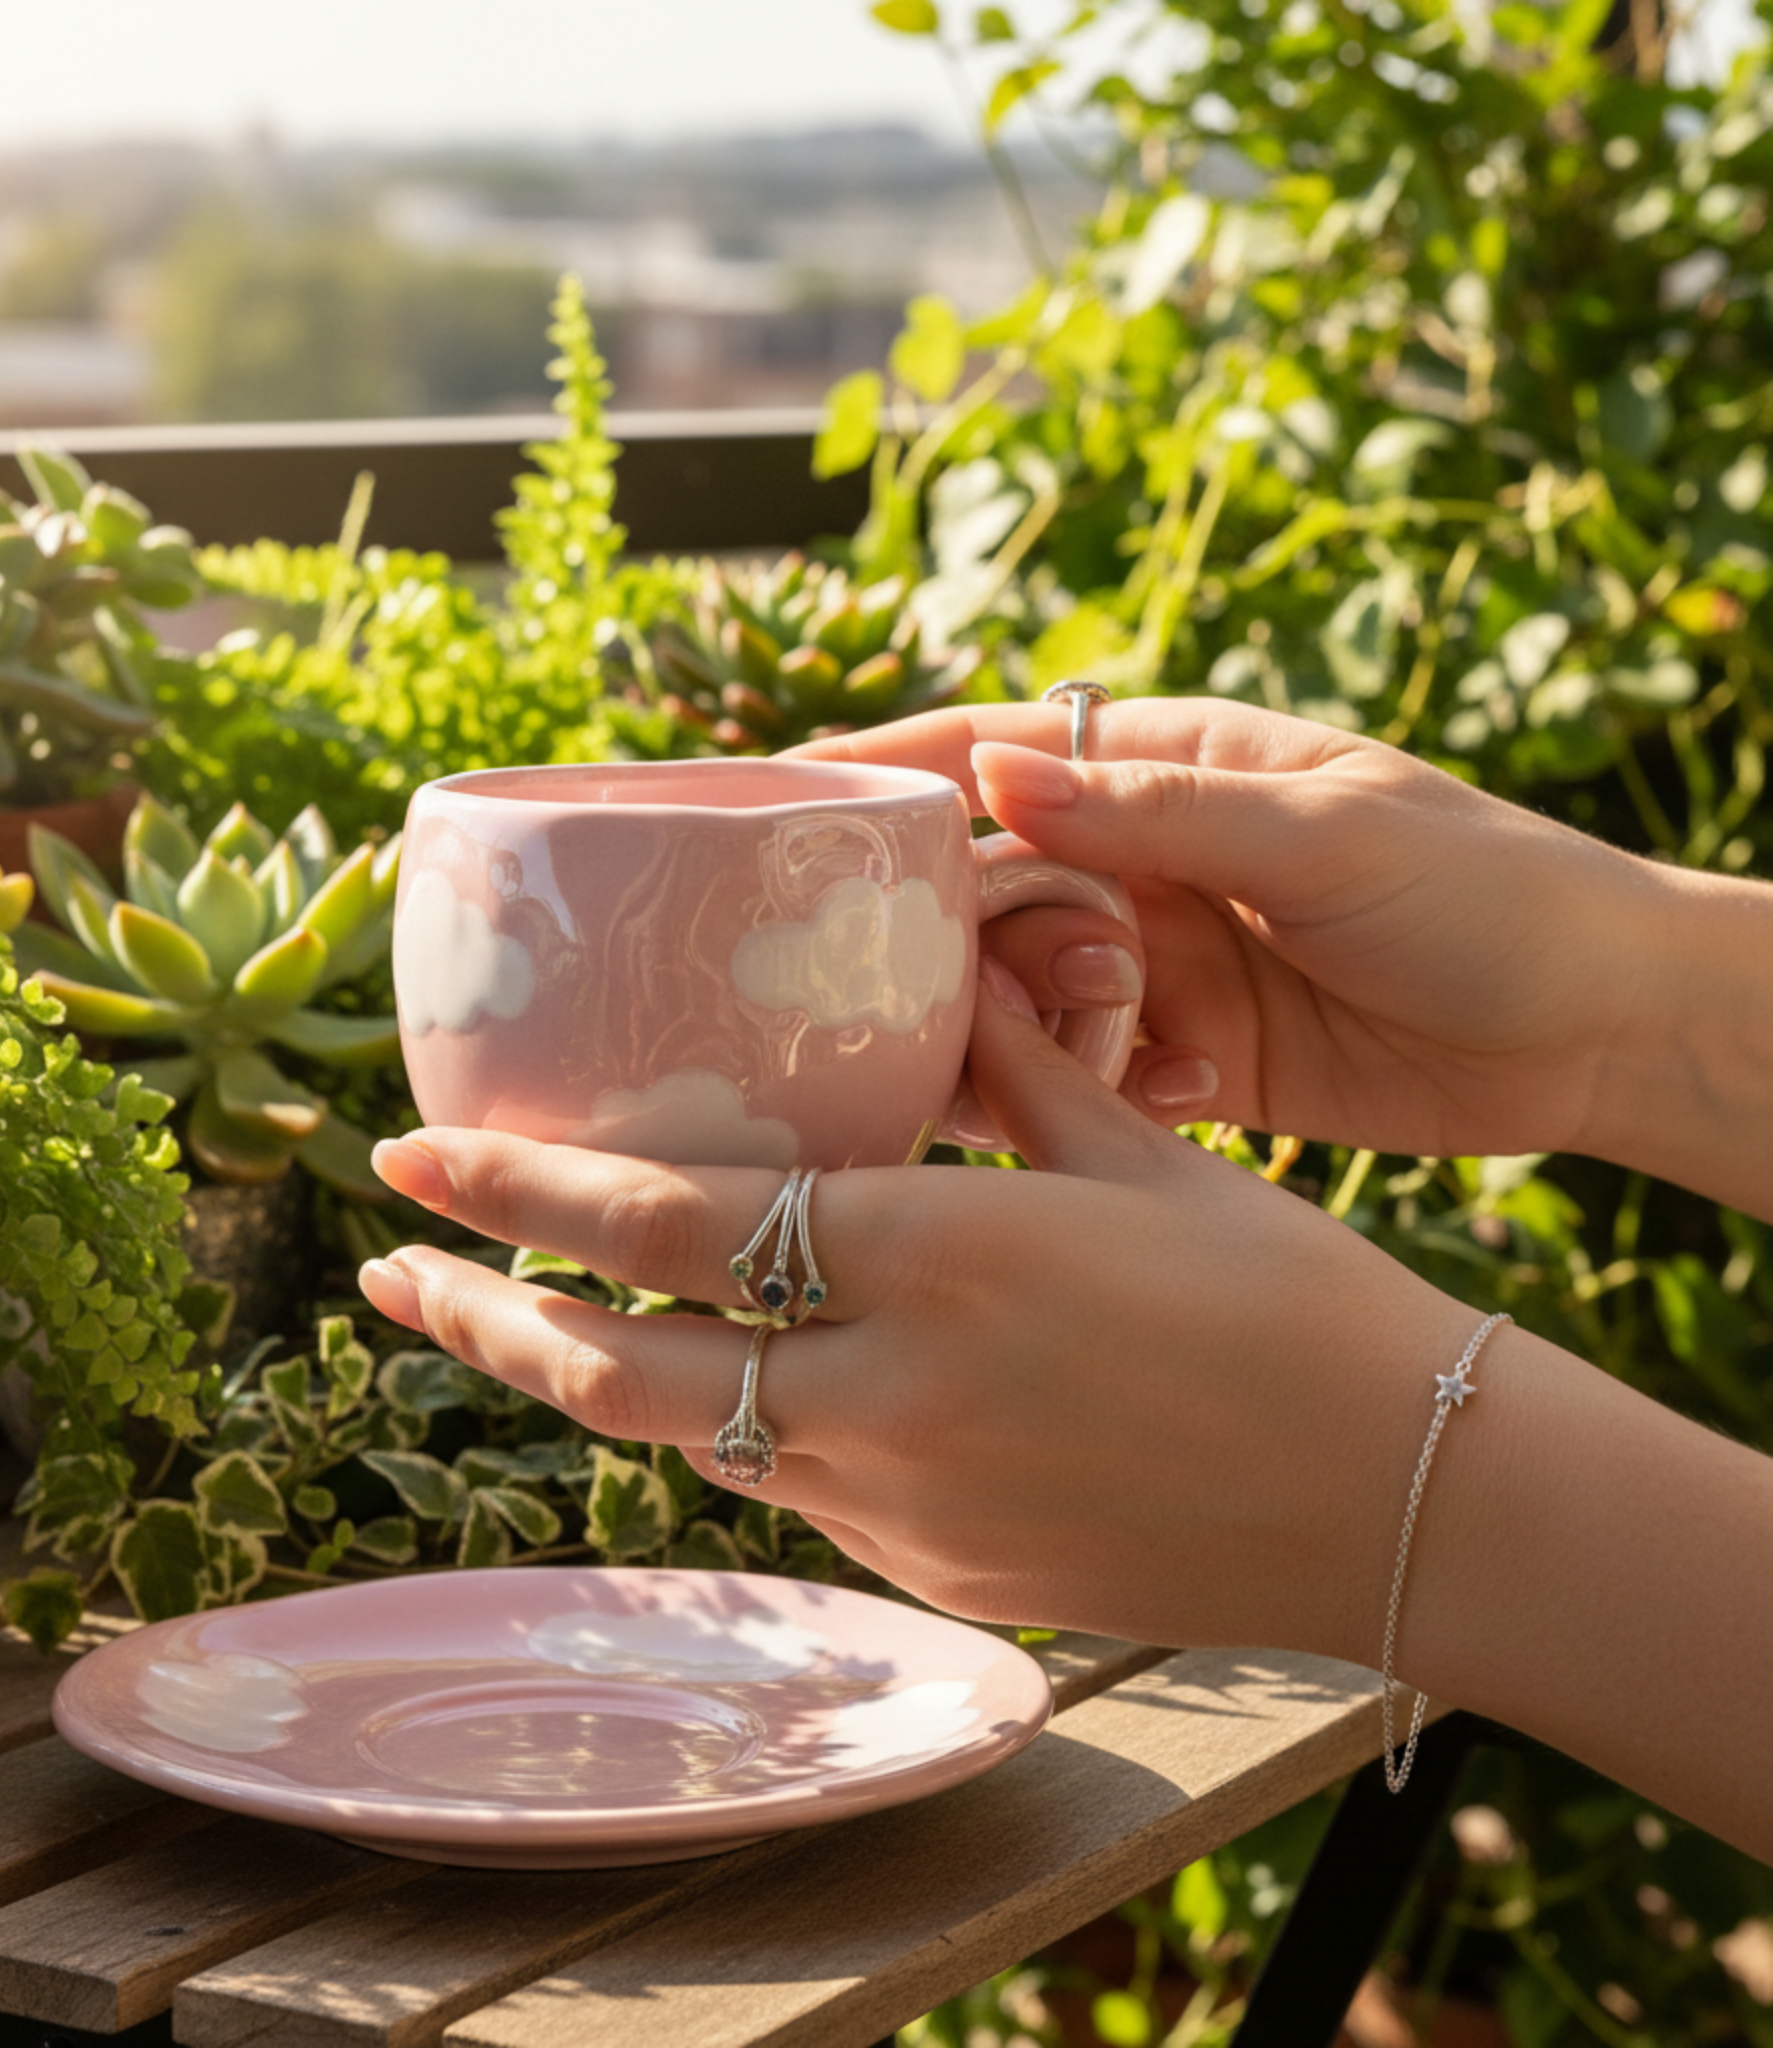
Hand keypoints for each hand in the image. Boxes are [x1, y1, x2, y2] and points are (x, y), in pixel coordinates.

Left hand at [359, 972, 1470, 1660]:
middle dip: (478, 1322)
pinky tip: (720, 1381)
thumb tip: (940, 978)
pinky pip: (789, 1492)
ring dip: (585, 1382)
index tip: (407, 1162)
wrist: (1408, 1499)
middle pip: (616, 1375)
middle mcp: (888, 1399)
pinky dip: (726, 1431)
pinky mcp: (941, 1570)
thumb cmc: (1292, 1305)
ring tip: (506, 1325)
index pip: (666, 1229)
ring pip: (687, 1443)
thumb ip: (1003, 1073)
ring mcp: (904, 1508)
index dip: (517, 1196)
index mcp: (934, 1264)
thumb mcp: (1138, 1157)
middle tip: (377, 1277)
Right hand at [794, 696, 1659, 1161]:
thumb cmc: (1484, 889)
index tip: (776, 795)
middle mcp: (1144, 865)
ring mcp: (1158, 966)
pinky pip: (1079, 1077)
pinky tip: (1077, 1118)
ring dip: (991, 1027)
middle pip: (982, 886)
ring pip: (1016, 991)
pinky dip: (1064, 1099)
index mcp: (1169, 772)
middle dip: (936, 934)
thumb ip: (1160, 815)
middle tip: (883, 986)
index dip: (883, 767)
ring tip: (961, 1067)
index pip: (992, 751)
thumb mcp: (1323, 834)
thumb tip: (994, 778)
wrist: (1598, 1026)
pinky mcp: (1184, 1062)